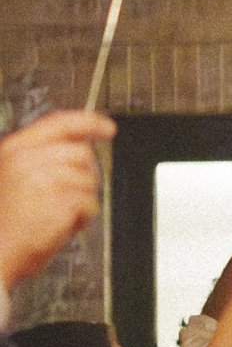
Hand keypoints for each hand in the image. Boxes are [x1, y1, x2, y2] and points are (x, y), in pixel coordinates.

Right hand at [0, 111, 113, 287]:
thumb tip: (79, 150)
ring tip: (55, 214)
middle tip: (66, 197)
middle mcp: (28, 158)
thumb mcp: (17, 177)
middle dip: (84, 176)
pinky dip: (81, 218)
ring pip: (88, 180)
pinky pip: (90, 204)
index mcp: (15, 149)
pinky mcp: (60, 198)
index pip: (58, 122)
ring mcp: (45, 177)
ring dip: (81, 201)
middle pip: (82, 153)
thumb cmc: (6, 223)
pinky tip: (59, 224)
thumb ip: (42, 158)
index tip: (107, 127)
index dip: (88, 122)